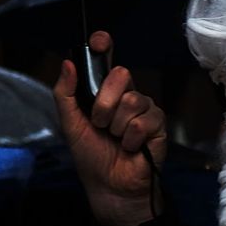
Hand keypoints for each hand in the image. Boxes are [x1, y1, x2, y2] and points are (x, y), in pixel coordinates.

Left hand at [54, 31, 166, 225]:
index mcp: (104, 92)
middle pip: (121, 75)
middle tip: (100, 122)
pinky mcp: (159, 126)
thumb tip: (68, 63)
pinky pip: (145, 120)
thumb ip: (66, 93)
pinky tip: (131, 147)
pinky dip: (132, 137)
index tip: (99, 40)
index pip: (106, 61)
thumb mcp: (70, 123)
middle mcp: (126, 96)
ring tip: (116, 139)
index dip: (104, 46)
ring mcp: (144, 110)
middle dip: (104, 101)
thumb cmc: (90, 157)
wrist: (109, 186)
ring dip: (117, 124)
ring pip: (133, 100)